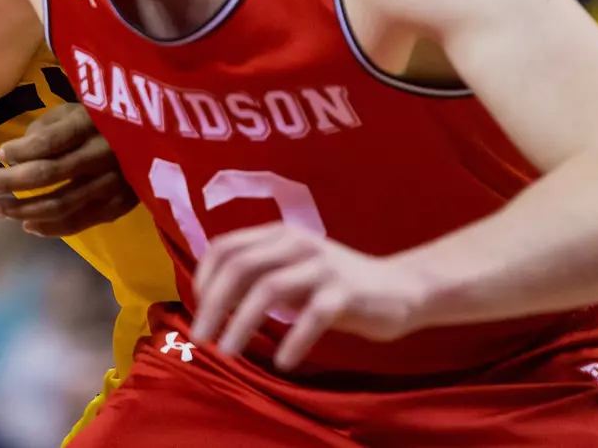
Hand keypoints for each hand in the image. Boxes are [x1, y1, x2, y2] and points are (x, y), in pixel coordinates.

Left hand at [0, 102, 138, 236]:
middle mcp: (105, 154)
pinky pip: (82, 222)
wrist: (160, 137)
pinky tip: (27, 226)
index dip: (21, 150)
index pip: (50, 141)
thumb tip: (18, 153)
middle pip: (50, 174)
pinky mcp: (122, 205)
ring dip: (24, 210)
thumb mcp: (78, 108)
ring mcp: (115, 183)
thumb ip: (48, 127)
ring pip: (63, 204)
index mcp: (93, 123)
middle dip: (10, 182)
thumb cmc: (104, 118)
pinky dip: (52, 227)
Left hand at [189, 223, 425, 370]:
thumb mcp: (292, 272)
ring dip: (242, 323)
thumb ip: (258, 277)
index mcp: (278, 234)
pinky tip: (283, 362)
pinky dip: (293, 340)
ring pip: (268, 289)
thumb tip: (211, 301)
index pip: (225, 247)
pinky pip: (312, 316)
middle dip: (213, 304)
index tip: (197, 308)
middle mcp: (296, 243)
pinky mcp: (346, 291)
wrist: (400, 288)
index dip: (204, 277)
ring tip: (228, 352)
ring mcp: (322, 265)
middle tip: (200, 338)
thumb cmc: (335, 284)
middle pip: (240, 267)